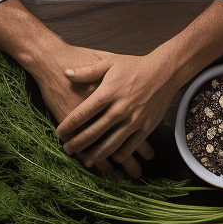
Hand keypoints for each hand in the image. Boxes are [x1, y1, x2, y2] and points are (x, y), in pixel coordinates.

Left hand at [55, 50, 174, 175]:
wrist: (164, 71)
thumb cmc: (134, 66)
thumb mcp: (109, 62)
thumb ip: (87, 70)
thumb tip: (66, 72)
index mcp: (108, 93)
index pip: (82, 113)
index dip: (68, 125)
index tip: (58, 133)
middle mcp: (120, 108)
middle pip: (93, 132)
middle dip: (77, 144)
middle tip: (66, 150)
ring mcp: (134, 120)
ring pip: (111, 144)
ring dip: (96, 155)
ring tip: (85, 161)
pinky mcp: (146, 127)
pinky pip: (130, 146)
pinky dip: (120, 155)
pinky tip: (111, 159)